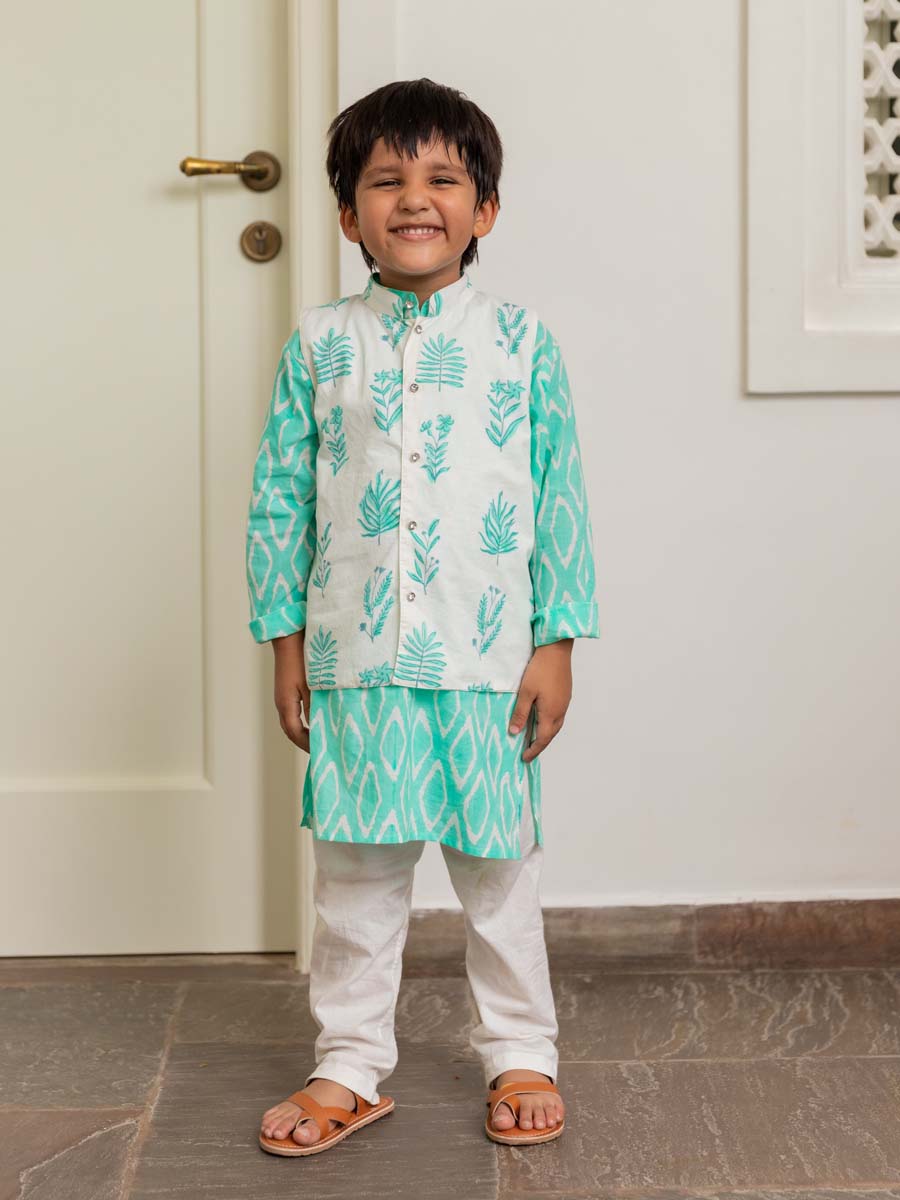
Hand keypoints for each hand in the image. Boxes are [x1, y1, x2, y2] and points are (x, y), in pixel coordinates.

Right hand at [272, 630, 310, 751]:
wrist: (289, 637)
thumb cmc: (301, 659)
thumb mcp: (311, 685)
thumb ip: (315, 707)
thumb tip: (320, 727)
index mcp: (286, 704)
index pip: (295, 733)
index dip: (307, 745)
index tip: (321, 752)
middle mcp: (281, 703)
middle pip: (291, 730)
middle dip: (304, 742)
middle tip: (321, 750)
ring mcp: (282, 696)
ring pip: (291, 721)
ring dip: (303, 731)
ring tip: (319, 737)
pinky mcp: (286, 689)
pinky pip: (293, 711)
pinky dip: (303, 720)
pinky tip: (315, 717)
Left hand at [508, 639, 573, 761]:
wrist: (557, 650)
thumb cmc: (540, 669)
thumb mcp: (525, 692)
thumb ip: (521, 714)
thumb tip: (514, 732)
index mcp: (551, 713)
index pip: (542, 739)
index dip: (533, 750)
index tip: (524, 758)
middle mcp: (560, 710)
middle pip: (551, 734)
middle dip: (540, 744)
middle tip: (529, 751)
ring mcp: (565, 702)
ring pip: (556, 725)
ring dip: (546, 734)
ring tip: (535, 737)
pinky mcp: (565, 694)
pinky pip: (558, 715)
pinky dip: (550, 723)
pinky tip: (542, 718)